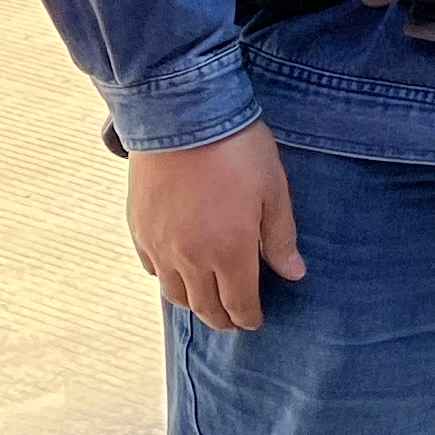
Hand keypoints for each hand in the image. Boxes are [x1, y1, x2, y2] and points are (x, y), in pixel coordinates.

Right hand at [128, 122, 304, 330]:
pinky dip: (167, 277)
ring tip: (207, 298)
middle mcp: (192, 259)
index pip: (240, 304)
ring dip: (194, 303)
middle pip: (206, 308)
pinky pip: (152, 269)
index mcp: (230, 252)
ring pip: (175, 295)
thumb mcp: (273, 189)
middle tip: (234, 317)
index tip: (255, 320)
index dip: (249, 318)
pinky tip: (178, 269)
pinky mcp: (140, 230)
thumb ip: (281, 237)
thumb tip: (294, 274)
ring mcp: (161, 246)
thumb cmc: (236, 148)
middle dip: (223, 319)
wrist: (181, 115)